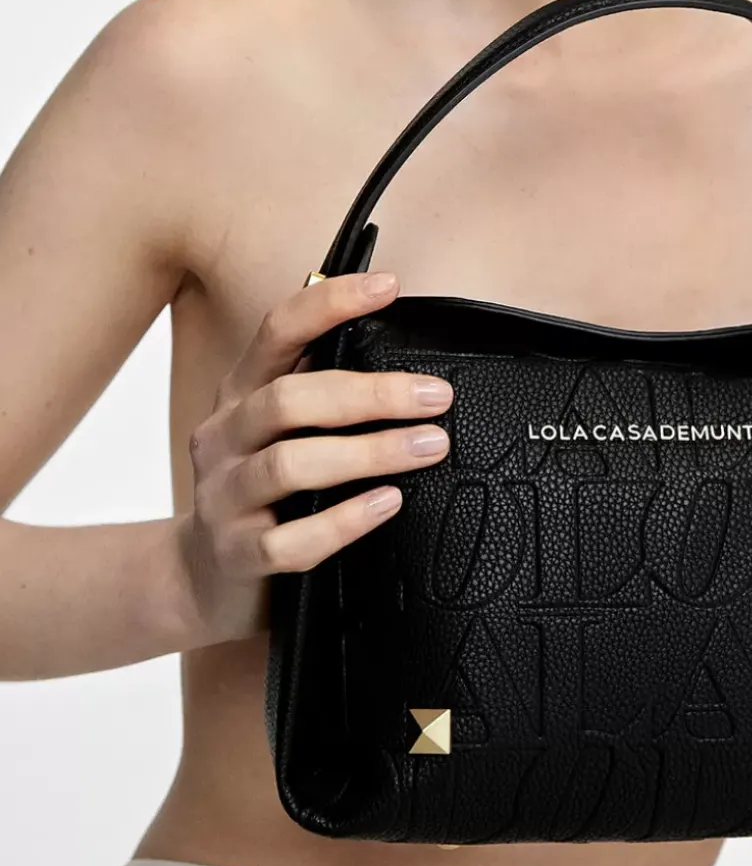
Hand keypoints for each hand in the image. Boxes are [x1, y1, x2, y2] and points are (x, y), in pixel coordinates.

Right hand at [177, 270, 453, 643]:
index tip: (389, 286)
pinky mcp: (238, 556)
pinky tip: (389, 503)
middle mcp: (224, 437)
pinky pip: (291, 540)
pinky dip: (345, 521)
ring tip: (429, 446)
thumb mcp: (277, 429)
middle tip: (436, 396)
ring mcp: (225, 498)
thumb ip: (321, 387)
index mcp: (239, 394)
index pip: (278, 330)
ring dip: (368, 452)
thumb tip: (400, 343)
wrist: (201, 580)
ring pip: (289, 464)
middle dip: (370, 393)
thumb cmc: (263, 490)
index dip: (330, 303)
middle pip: (290, 399)